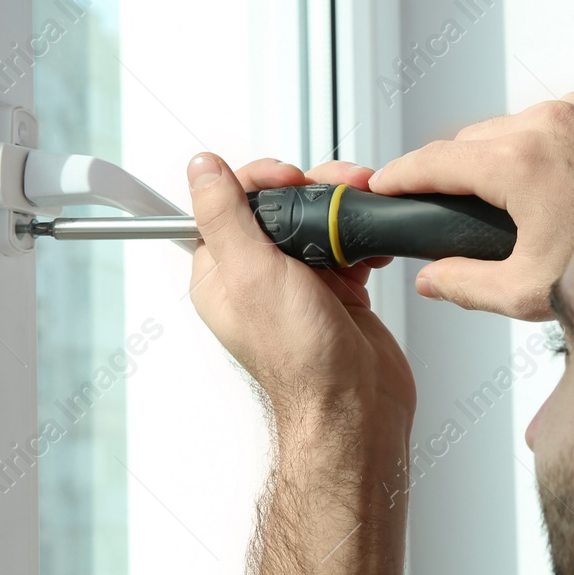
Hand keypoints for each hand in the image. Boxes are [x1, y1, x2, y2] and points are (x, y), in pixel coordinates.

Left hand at [186, 156, 415, 428]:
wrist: (356, 405)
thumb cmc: (302, 361)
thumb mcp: (252, 274)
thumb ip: (224, 216)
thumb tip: (201, 169)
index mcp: (221, 274)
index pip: (229, 202)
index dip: (260, 180)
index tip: (288, 179)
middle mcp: (256, 277)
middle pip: (278, 205)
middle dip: (311, 191)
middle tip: (335, 194)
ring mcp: (298, 285)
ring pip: (315, 221)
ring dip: (341, 212)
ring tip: (359, 216)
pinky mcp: (336, 293)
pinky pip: (347, 246)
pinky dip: (363, 240)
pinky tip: (372, 248)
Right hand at [367, 91, 573, 319]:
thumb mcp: (530, 291)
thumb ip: (467, 285)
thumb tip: (431, 278)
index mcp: (519, 162)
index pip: (434, 161)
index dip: (401, 176)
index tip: (382, 184)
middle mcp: (548, 121)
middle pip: (472, 142)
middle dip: (460, 175)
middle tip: (466, 216)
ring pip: (514, 126)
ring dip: (505, 156)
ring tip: (524, 205)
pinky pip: (557, 118)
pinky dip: (548, 143)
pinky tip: (562, 182)